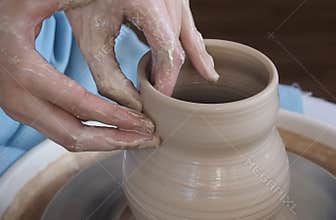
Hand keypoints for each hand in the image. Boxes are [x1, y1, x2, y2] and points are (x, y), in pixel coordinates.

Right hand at [0, 0, 157, 151]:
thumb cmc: (7, 10)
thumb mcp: (34, 0)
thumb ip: (65, 4)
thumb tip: (104, 5)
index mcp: (24, 70)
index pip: (79, 104)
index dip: (116, 117)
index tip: (146, 123)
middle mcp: (18, 97)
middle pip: (73, 135)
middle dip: (116, 140)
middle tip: (150, 140)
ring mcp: (19, 107)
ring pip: (67, 138)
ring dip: (106, 141)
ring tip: (139, 138)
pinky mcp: (26, 109)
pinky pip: (62, 129)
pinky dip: (91, 133)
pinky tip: (115, 128)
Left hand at [66, 0, 219, 100]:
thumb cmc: (85, 1)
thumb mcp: (91, 39)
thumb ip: (108, 77)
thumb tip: (135, 106)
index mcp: (146, 2)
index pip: (168, 50)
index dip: (167, 80)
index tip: (160, 100)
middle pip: (179, 45)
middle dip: (170, 74)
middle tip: (159, 97)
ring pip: (189, 37)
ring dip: (186, 63)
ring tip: (188, 87)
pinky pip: (189, 27)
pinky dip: (191, 47)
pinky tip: (200, 65)